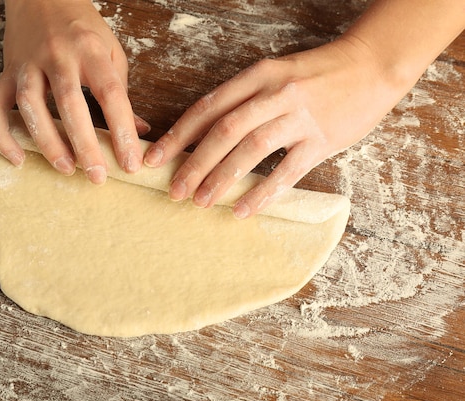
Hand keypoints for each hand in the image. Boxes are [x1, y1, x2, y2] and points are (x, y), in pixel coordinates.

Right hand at [0, 0, 149, 183]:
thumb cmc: (82, 28)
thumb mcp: (110, 52)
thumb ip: (120, 92)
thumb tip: (137, 132)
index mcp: (90, 50)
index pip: (110, 93)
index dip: (121, 129)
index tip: (131, 162)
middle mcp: (57, 56)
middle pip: (70, 103)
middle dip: (85, 144)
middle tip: (97, 177)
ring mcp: (28, 64)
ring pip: (31, 105)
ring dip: (47, 141)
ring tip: (65, 169)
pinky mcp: (6, 73)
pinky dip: (0, 134)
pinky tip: (16, 158)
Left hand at [144, 38, 404, 217]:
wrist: (372, 65)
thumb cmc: (317, 75)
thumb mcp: (275, 76)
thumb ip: (244, 102)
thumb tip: (206, 138)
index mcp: (256, 76)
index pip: (207, 108)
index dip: (177, 136)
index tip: (154, 159)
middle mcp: (273, 94)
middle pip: (222, 131)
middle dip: (193, 163)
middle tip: (173, 190)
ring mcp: (299, 116)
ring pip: (250, 150)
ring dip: (221, 178)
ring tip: (200, 202)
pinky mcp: (323, 139)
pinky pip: (287, 171)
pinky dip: (262, 192)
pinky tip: (243, 210)